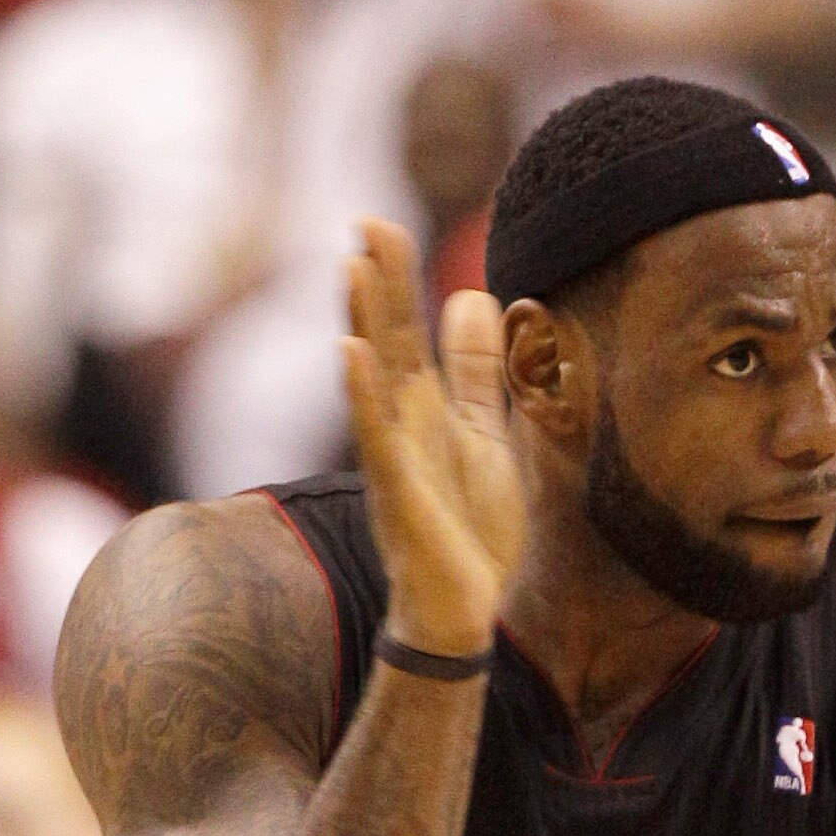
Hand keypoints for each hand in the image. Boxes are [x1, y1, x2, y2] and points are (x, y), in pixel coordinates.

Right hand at [344, 219, 522, 657]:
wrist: (468, 612)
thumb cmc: (471, 530)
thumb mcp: (485, 437)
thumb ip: (476, 373)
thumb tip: (472, 295)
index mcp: (423, 412)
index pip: (404, 333)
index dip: (396, 280)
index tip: (383, 224)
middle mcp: (400, 428)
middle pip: (386, 343)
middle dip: (377, 286)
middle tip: (366, 222)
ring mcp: (395, 461)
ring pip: (373, 382)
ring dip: (362, 324)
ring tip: (352, 267)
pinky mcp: (400, 498)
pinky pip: (377, 440)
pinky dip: (363, 396)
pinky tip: (350, 353)